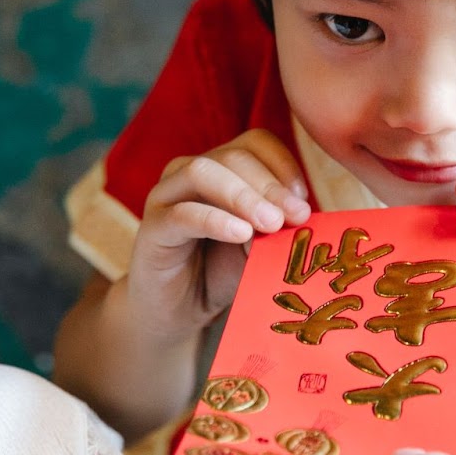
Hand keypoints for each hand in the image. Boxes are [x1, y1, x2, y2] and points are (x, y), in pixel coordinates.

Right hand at [127, 129, 309, 340]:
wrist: (177, 312)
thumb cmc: (221, 272)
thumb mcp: (259, 246)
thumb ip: (276, 227)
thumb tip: (301, 214)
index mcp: (223, 167)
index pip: (255, 142)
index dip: (283, 164)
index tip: (304, 200)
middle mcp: (192, 172)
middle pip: (233, 155)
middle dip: (270, 184)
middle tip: (296, 215)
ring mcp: (167, 195)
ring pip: (203, 172)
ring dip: (243, 196)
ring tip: (271, 223)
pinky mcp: (151, 227)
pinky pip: (182, 213)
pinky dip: (216, 220)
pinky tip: (240, 234)